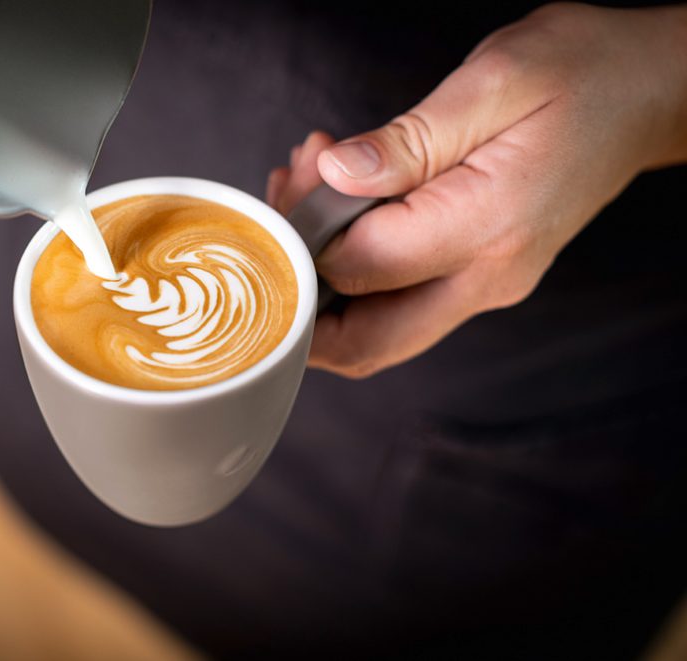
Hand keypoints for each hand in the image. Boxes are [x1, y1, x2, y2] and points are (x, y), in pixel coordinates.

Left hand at [268, 3, 686, 377]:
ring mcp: (484, 286)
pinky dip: (353, 271)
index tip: (295, 183)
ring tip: (307, 194)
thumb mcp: (492, 81)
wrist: (647, 92)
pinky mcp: (477, 278)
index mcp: (490, 228)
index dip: (308, 236)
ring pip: (376, 334)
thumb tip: (335, 175)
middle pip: (365, 343)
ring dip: (323, 284)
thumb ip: (408, 141)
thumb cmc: (582, 73)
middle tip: (282, 215)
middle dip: (301, 296)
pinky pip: (398, 302)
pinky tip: (339, 207)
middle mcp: (487, 278)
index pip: (364, 267)